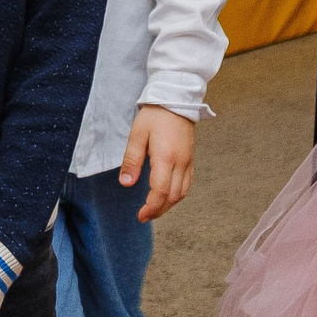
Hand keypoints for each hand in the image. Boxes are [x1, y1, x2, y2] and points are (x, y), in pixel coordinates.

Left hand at [123, 106, 196, 222]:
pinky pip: (188, 184)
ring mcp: (188, 162)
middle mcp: (180, 163)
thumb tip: (126, 183)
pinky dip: (178, 195)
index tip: (141, 215)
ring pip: (183, 193)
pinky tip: (168, 197)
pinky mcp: (190, 159)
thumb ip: (132, 160)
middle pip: (173, 196)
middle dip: (159, 210)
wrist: (176, 100)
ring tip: (154, 210)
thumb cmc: (154, 116)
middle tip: (144, 216)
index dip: (151, 207)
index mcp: (166, 157)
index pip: (161, 191)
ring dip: (169, 205)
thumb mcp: (137, 135)